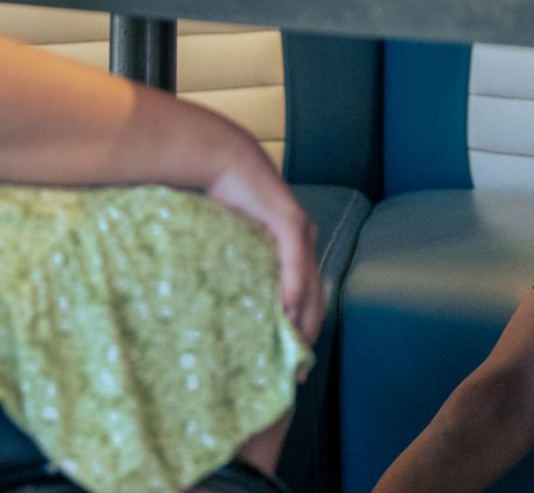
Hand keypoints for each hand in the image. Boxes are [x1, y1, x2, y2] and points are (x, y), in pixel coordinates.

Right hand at [202, 151, 325, 355]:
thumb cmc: (222, 203)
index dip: (302, 332)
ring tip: (295, 349)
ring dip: (304, 318)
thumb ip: (235, 275)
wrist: (223, 162)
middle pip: (315, 300)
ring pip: (310, 285)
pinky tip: (289, 309)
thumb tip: (219, 310)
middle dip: (307, 336)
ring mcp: (301, 233)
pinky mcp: (290, 222)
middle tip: (297, 371)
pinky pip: (294, 260)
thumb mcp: (231, 248)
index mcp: (293, 253)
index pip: (305, 301)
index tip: (294, 366)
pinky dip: (293, 285)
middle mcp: (304, 245)